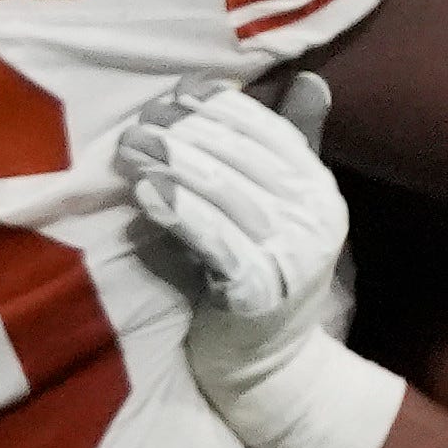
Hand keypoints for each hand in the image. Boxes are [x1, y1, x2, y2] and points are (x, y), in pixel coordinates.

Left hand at [115, 71, 401, 447]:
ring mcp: (290, 253)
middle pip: (239, 157)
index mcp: (319, 190)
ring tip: (129, 148)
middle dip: (183, 134)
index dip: (215, 109)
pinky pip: (211, 239)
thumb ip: (293, 146)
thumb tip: (311, 79)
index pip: (266, 131)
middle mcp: (314, 217)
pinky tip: (145, 194)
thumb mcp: (280, 210)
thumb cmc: (259, 278)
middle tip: (136, 121)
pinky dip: (177, 212)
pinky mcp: (259, 288)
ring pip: (222, 192)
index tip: (168, 96)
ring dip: (170, 165)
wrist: (268, 368)